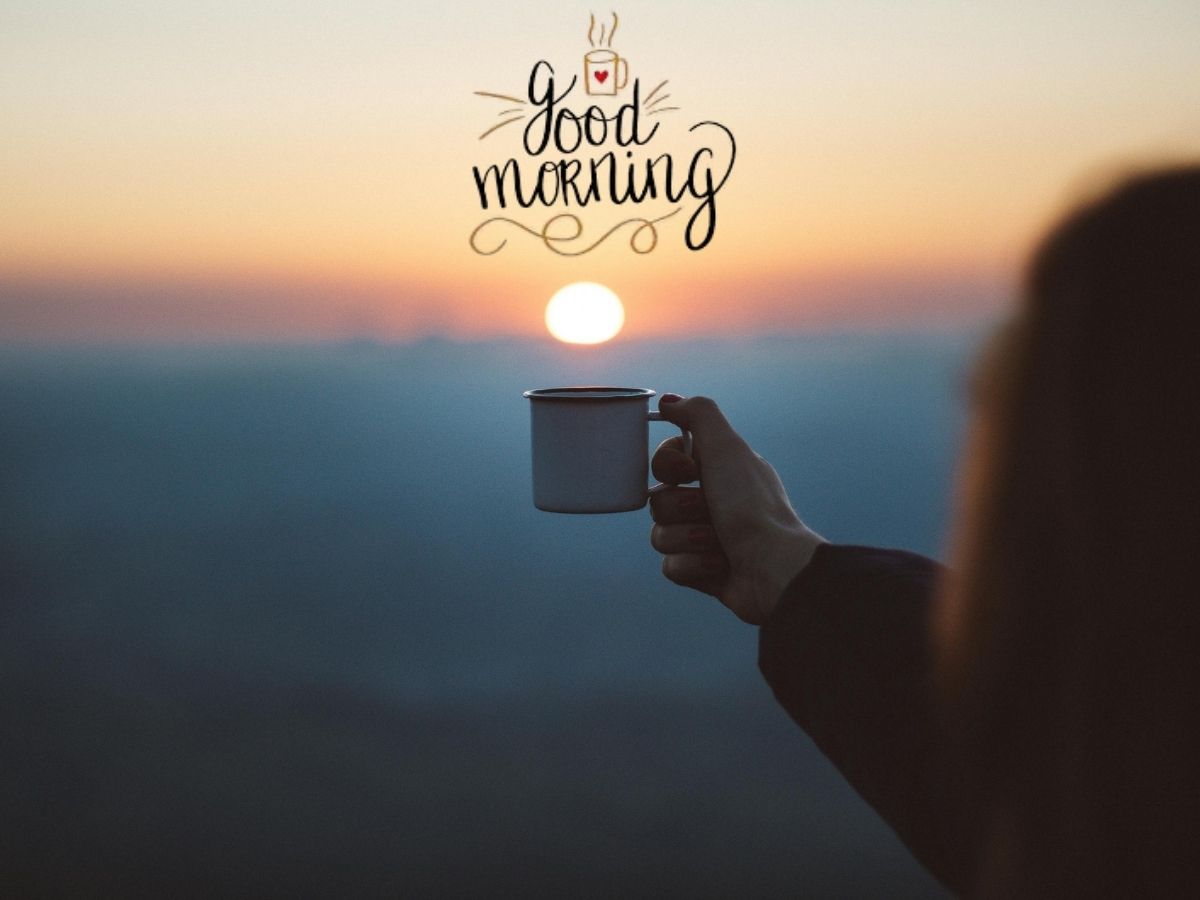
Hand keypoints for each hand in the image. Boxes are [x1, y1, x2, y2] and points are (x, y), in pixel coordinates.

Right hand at [649, 395, 824, 623]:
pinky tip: (720, 566)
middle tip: (711, 511)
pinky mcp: (702, 571)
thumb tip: (668, 401)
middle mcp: (712, 501)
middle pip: (659, 499)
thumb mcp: (728, 447)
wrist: (773, 567)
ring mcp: (705, 538)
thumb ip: (698, 414)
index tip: (688, 470)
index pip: (666, 460)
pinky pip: (671, 566)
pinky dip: (694, 566)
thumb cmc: (752, 506)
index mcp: (718, 470)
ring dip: (689, 538)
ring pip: (660, 534)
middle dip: (681, 508)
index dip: (668, 465)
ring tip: (719, 543)